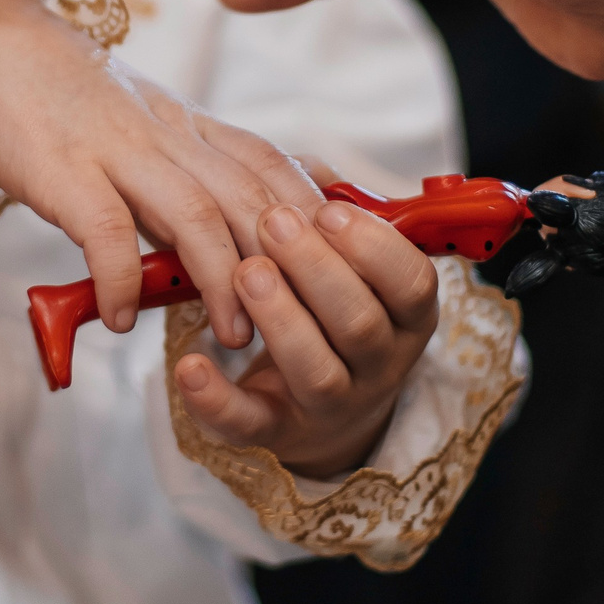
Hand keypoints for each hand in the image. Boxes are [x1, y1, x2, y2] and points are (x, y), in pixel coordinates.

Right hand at [0, 0, 320, 349]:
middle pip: (249, 196)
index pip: (271, 164)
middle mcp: (167, 135)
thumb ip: (192, 170)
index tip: (342, 265)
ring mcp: (118, 151)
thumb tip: (241, 224)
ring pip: (195, 213)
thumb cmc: (64, 99)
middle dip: (284, 262)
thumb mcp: (147, 124)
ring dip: (222, 279)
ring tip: (232, 336)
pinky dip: (119, 277)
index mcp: (189, 126)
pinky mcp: (66, 170)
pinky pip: (105, 229)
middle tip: (304, 324)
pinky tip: (121, 318)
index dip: (313, 212)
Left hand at [177, 201, 439, 478]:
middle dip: (316, 269)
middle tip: (274, 222)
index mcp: (406, 317)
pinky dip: (217, 397)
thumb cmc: (329, 308)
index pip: (413, 284)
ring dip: (280, 319)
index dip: (374, 247)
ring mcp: (331, 405)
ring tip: (245, 271)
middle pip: (360, 324)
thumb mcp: (346, 262)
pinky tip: (189, 365)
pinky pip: (250, 423)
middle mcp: (379, 366)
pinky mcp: (276, 431)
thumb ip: (332, 216)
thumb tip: (311, 171)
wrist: (317, 403)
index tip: (328, 210)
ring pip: (316, 371)